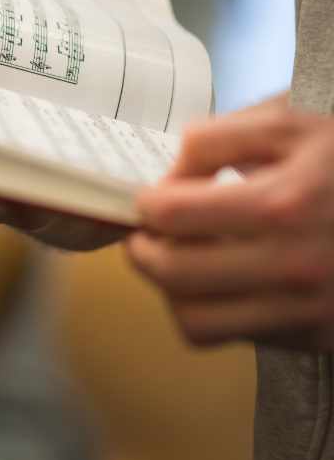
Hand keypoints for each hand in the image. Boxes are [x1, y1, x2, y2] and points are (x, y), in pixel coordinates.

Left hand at [127, 103, 333, 348]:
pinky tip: (224, 278)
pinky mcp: (318, 336)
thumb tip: (169, 178)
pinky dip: (214, 311)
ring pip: (195, 321)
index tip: (151, 197)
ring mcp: (309, 309)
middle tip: (147, 233)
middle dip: (143, 249)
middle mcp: (294, 266)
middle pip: (172, 274)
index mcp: (284, 202)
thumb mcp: (289, 122)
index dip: (146, 202)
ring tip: (180, 259)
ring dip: (171, 290)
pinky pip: (236, 337)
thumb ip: (216, 139)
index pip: (172, 214)